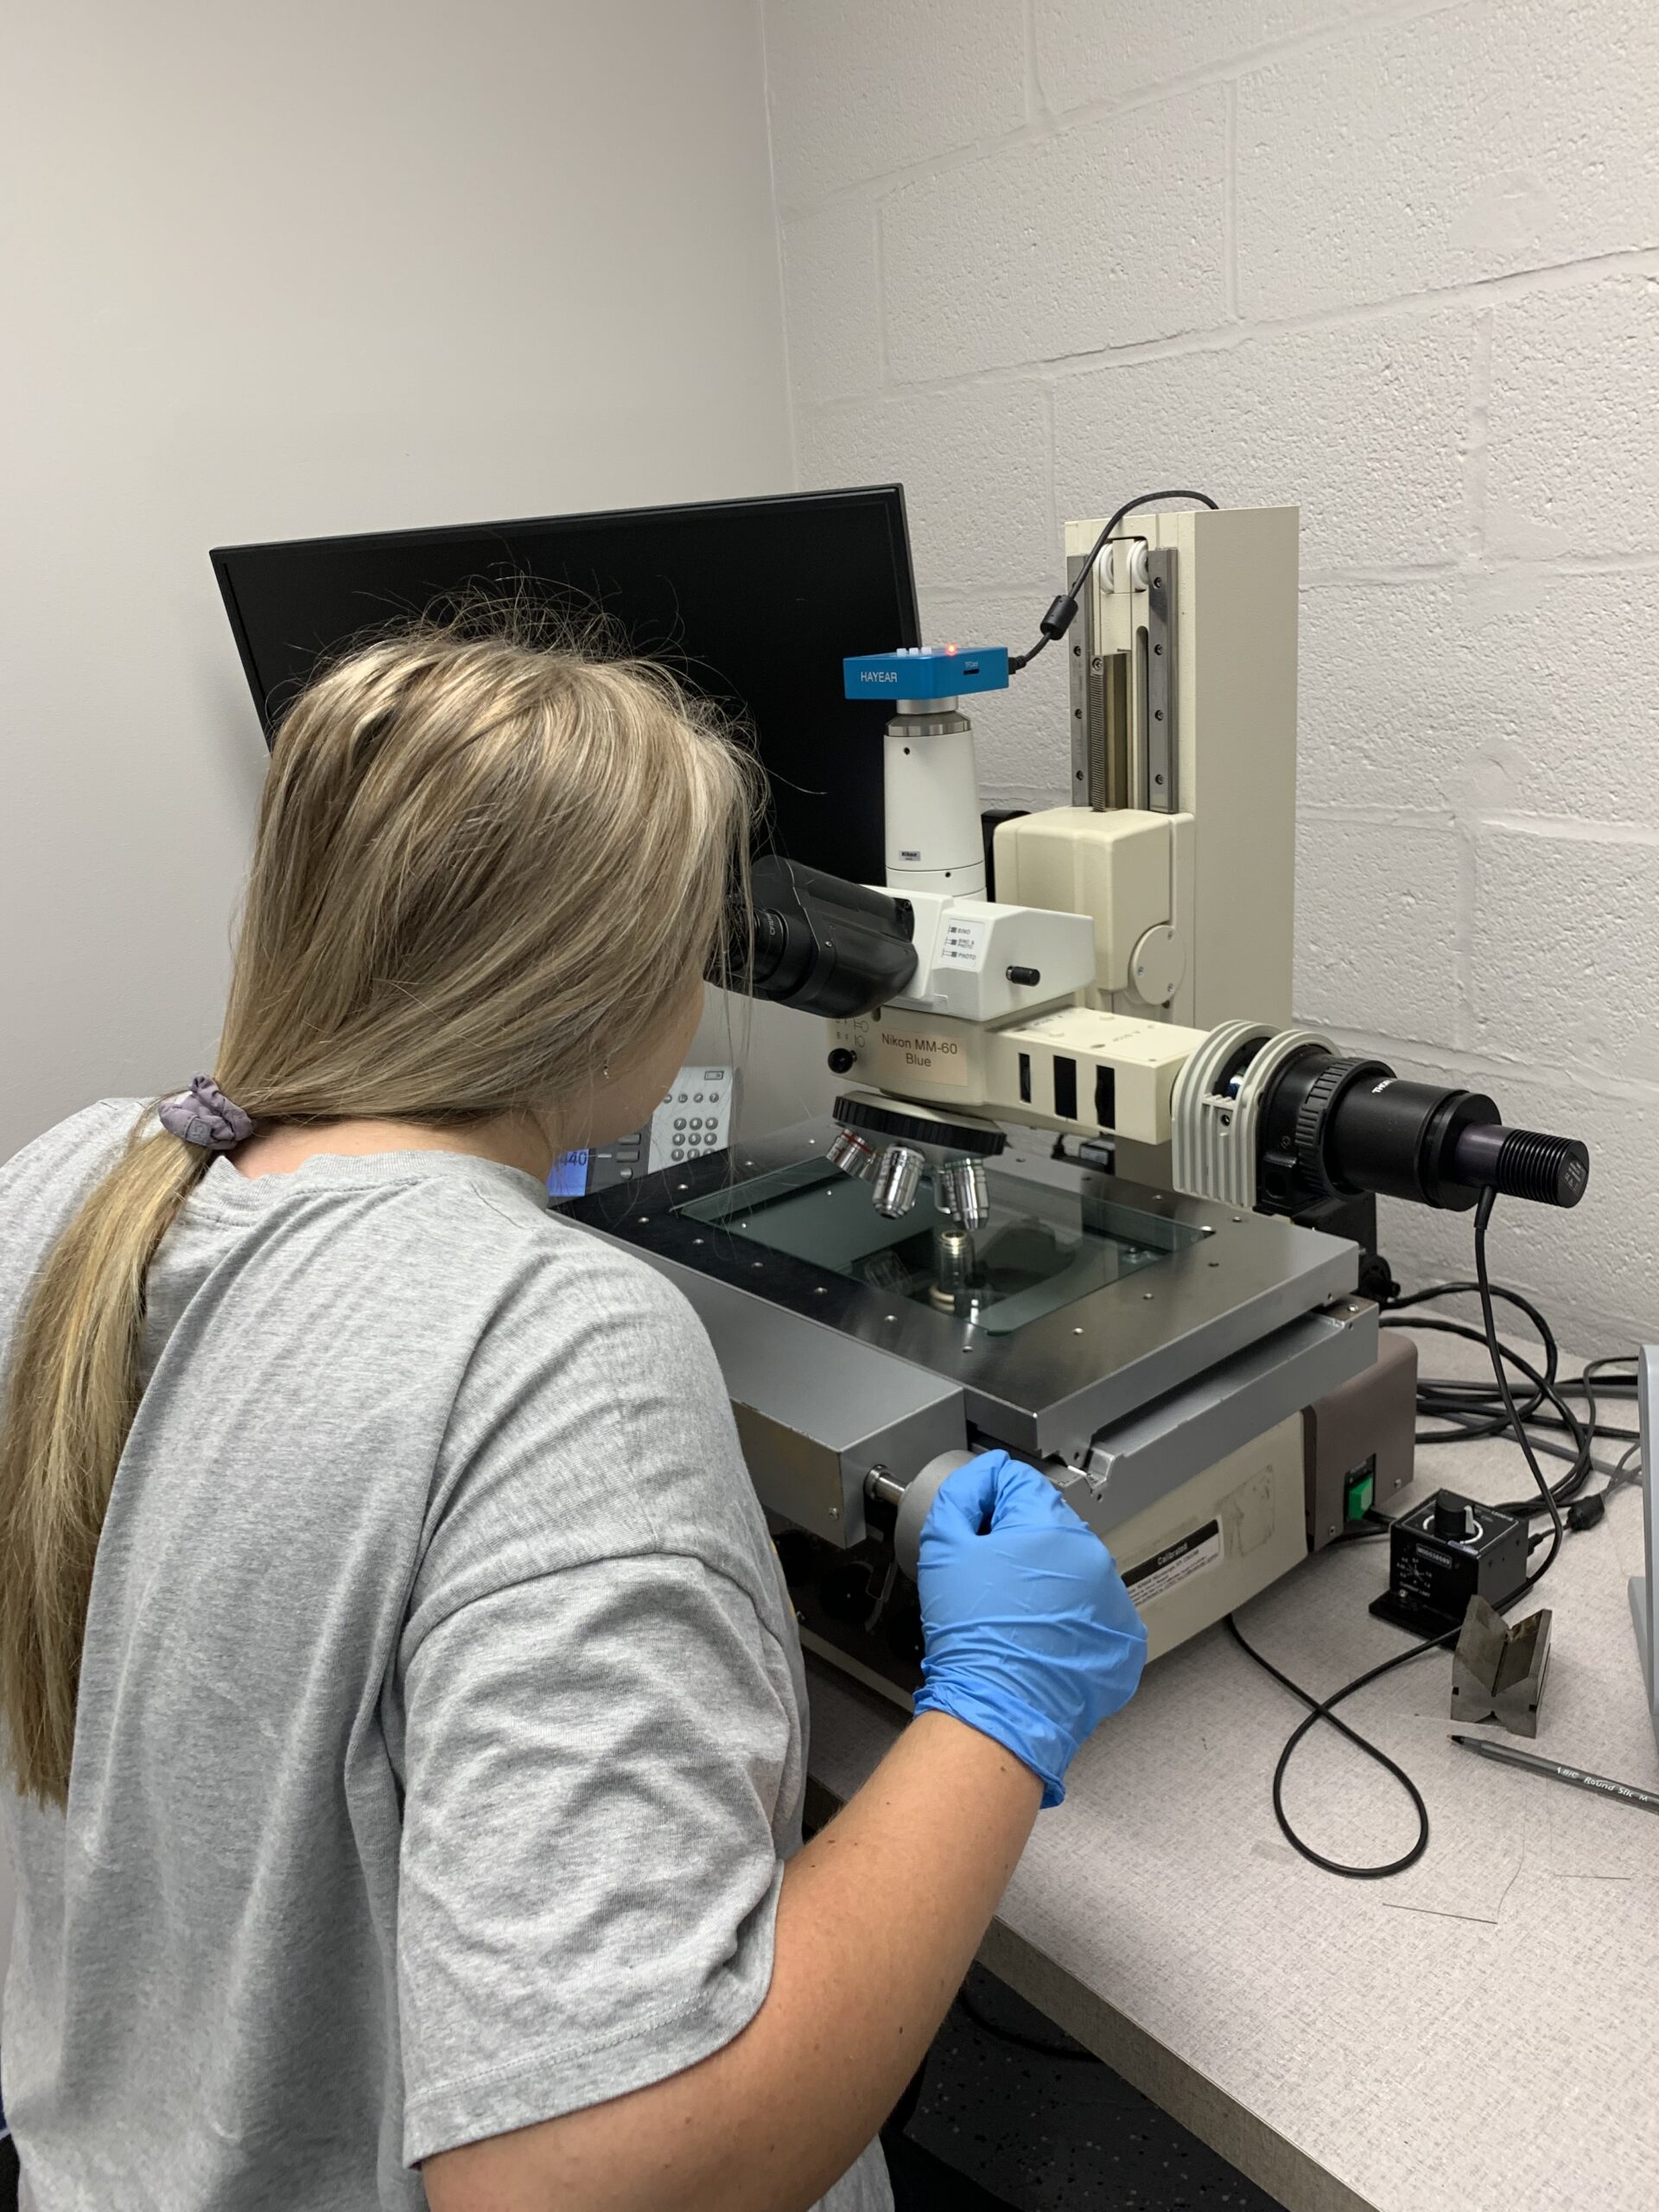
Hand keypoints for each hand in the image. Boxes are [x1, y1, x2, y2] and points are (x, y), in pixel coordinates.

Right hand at [911, 1450, 1147, 1806]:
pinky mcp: (1122, 1636)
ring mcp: (1112, 1598)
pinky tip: (1042, 1635)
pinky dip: (1071, 1618)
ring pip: (1073, 1568)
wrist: (999, 1708)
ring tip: (1015, 1614)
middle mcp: (1092, 1556)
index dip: (987, 1499)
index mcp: (1049, 1526)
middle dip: (1019, 1541)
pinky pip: (1093, 1610)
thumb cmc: (973, 1638)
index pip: (1018, 1482)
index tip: (975, 1525)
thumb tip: (977, 1480)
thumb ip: (958, 1499)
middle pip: (1048, 1525)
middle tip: (989, 1579)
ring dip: (1048, 1580)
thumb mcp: (942, 1552)